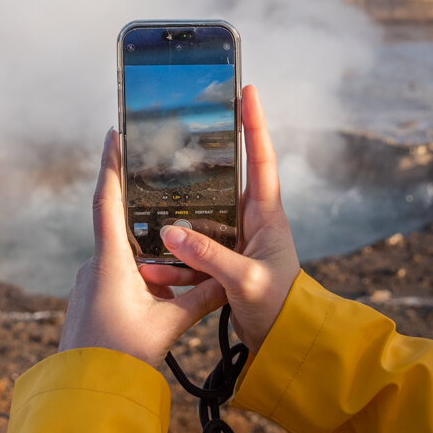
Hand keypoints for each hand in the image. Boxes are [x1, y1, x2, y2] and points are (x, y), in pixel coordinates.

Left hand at [58, 130, 225, 367]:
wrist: (85, 394)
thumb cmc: (121, 357)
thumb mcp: (169, 325)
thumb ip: (200, 298)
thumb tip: (229, 278)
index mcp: (110, 262)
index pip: (108, 201)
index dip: (111, 164)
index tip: (114, 133)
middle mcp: (95, 266)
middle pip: (121, 224)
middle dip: (143, 209)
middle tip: (164, 186)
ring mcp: (90, 283)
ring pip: (125, 257)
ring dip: (150, 255)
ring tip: (178, 258)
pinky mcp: (91, 300)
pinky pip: (119, 277)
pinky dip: (142, 276)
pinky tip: (163, 291)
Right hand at [141, 85, 299, 352]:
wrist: (284, 342)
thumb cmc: (278, 308)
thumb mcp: (245, 281)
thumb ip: (209, 256)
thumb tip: (169, 231)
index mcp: (268, 216)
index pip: (261, 159)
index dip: (254, 124)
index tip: (247, 90)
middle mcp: (253, 221)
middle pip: (224, 179)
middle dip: (202, 161)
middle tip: (181, 133)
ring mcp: (237, 240)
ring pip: (200, 217)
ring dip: (177, 220)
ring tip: (148, 209)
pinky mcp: (223, 260)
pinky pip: (193, 247)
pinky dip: (174, 253)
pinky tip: (151, 260)